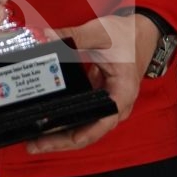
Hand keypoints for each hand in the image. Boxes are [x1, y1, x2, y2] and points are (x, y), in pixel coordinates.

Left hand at [27, 12, 159, 153]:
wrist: (143, 32)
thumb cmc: (128, 36)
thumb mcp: (100, 34)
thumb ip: (71, 36)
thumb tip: (44, 37)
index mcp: (122, 93)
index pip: (101, 122)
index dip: (80, 133)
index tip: (58, 139)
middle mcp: (117, 106)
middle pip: (88, 133)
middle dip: (60, 140)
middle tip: (33, 143)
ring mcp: (108, 106)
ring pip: (83, 129)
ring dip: (60, 135)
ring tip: (34, 139)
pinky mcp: (100, 102)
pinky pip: (82, 118)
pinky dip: (64, 122)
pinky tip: (45, 122)